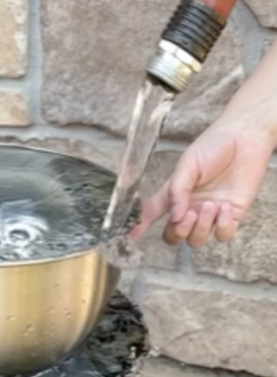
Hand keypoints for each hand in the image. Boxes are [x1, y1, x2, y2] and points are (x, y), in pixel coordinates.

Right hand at [133, 122, 273, 246]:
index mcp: (175, 194)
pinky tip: (225, 208)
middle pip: (174, 236)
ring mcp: (210, 214)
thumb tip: (175, 218)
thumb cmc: (215, 145)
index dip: (140, 227)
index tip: (131, 238)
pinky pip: (223, 236)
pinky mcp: (232, 215)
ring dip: (201, 227)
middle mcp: (190, 207)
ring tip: (211, 205)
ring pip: (197, 240)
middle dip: (179, 232)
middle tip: (189, 214)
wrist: (245, 136)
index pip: (152, 214)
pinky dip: (222, 227)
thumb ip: (177, 190)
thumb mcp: (188, 164)